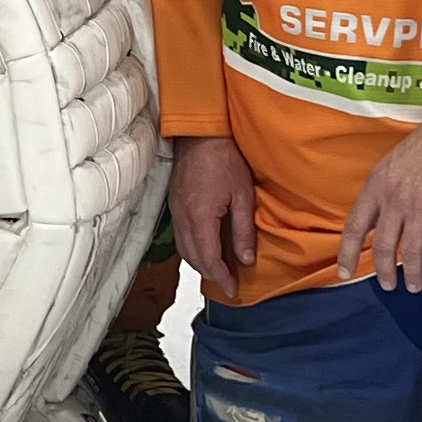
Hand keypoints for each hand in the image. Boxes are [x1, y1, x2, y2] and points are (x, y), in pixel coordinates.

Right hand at [171, 134, 258, 300]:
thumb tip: (246, 258)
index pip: (209, 259)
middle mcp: (184, 218)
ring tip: (218, 269)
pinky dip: (192, 248)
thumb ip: (243, 230)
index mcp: (201, 218)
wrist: (200, 132)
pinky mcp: (175, 203)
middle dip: (210, 274)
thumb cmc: (224, 156)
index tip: (233, 290)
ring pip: (184, 249)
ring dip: (200, 263)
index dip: (222, 278)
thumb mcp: (242, 195)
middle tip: (228, 283)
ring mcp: (176, 210)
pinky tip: (205, 247)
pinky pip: (181, 235)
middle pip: (193, 258)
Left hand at [338, 82, 421, 290]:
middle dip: (383, 271)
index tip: (344, 273)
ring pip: (411, 252)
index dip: (347, 254)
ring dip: (411, 274)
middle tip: (387, 285)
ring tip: (413, 286)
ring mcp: (420, 206)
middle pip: (382, 245)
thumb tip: (374, 217)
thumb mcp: (392, 163)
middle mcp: (394, 198)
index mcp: (377, 185)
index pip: (354, 227)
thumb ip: (382, 191)